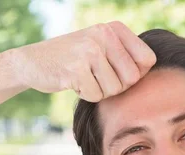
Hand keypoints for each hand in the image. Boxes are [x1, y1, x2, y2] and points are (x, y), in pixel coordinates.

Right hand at [10, 21, 156, 101]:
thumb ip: (126, 56)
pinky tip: (73, 82)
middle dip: (117, 86)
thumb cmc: (73, 60)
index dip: (134, 75)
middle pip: (132, 79)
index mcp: (115, 28)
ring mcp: (90, 50)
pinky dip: (85, 95)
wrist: (33, 63)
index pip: (147, 61)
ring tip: (84, 77)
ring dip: (99, 91)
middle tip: (97, 78)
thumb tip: (152, 70)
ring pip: (114, 89)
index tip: (115, 72)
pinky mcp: (76, 68)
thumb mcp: (102, 48)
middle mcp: (104, 34)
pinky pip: (96, 95)